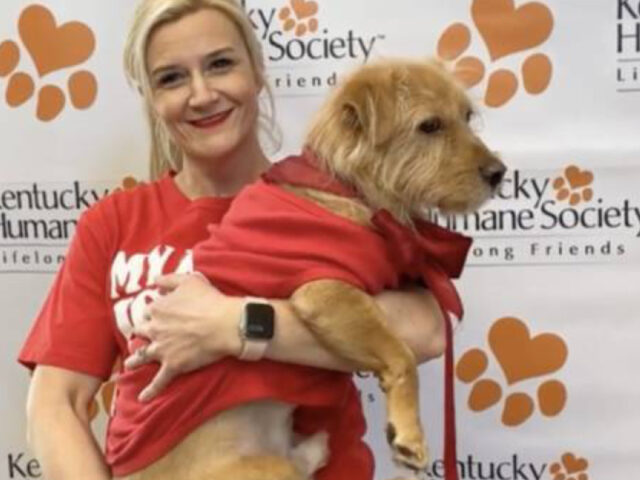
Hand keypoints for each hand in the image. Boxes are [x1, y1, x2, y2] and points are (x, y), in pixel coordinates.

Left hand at [123, 273, 241, 401]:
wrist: (224, 324)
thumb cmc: (210, 300)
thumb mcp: (189, 280)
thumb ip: (169, 279)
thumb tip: (155, 280)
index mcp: (158, 308)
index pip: (150, 310)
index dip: (154, 312)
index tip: (157, 314)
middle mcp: (155, 329)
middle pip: (142, 332)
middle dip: (140, 334)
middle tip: (139, 337)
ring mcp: (162, 349)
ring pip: (143, 356)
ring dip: (135, 361)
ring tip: (129, 366)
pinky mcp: (173, 366)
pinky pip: (159, 381)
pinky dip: (150, 391)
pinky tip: (143, 399)